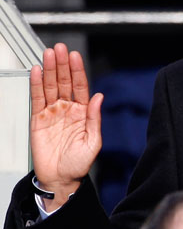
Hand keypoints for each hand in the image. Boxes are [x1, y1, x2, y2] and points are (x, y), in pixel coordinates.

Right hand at [31, 43, 102, 209]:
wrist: (61, 179)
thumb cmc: (79, 164)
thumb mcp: (93, 142)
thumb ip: (95, 119)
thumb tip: (99, 98)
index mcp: (82, 113)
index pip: (80, 87)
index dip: (77, 71)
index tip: (75, 56)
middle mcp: (67, 109)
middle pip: (64, 82)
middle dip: (62, 65)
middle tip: (60, 49)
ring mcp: (52, 113)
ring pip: (50, 86)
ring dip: (49, 70)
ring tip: (48, 54)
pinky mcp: (38, 119)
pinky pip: (37, 98)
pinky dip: (36, 84)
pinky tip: (37, 72)